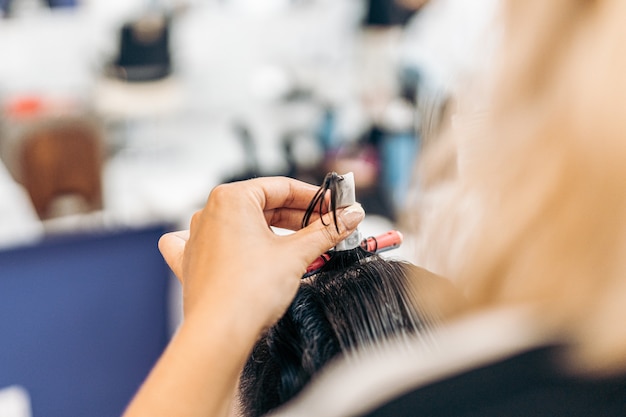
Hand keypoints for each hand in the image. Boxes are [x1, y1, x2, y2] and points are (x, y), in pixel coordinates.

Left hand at [159, 176, 364, 332]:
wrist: (218, 333)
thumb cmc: (247, 291)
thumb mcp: (296, 254)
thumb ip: (325, 231)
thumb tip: (349, 217)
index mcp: (231, 199)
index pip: (282, 187)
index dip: (315, 197)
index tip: (336, 207)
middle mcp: (211, 212)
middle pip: (266, 205)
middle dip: (301, 217)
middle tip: (329, 226)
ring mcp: (200, 237)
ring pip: (247, 224)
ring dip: (278, 232)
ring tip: (307, 244)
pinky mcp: (196, 261)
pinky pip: (222, 242)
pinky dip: (243, 243)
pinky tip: (258, 250)